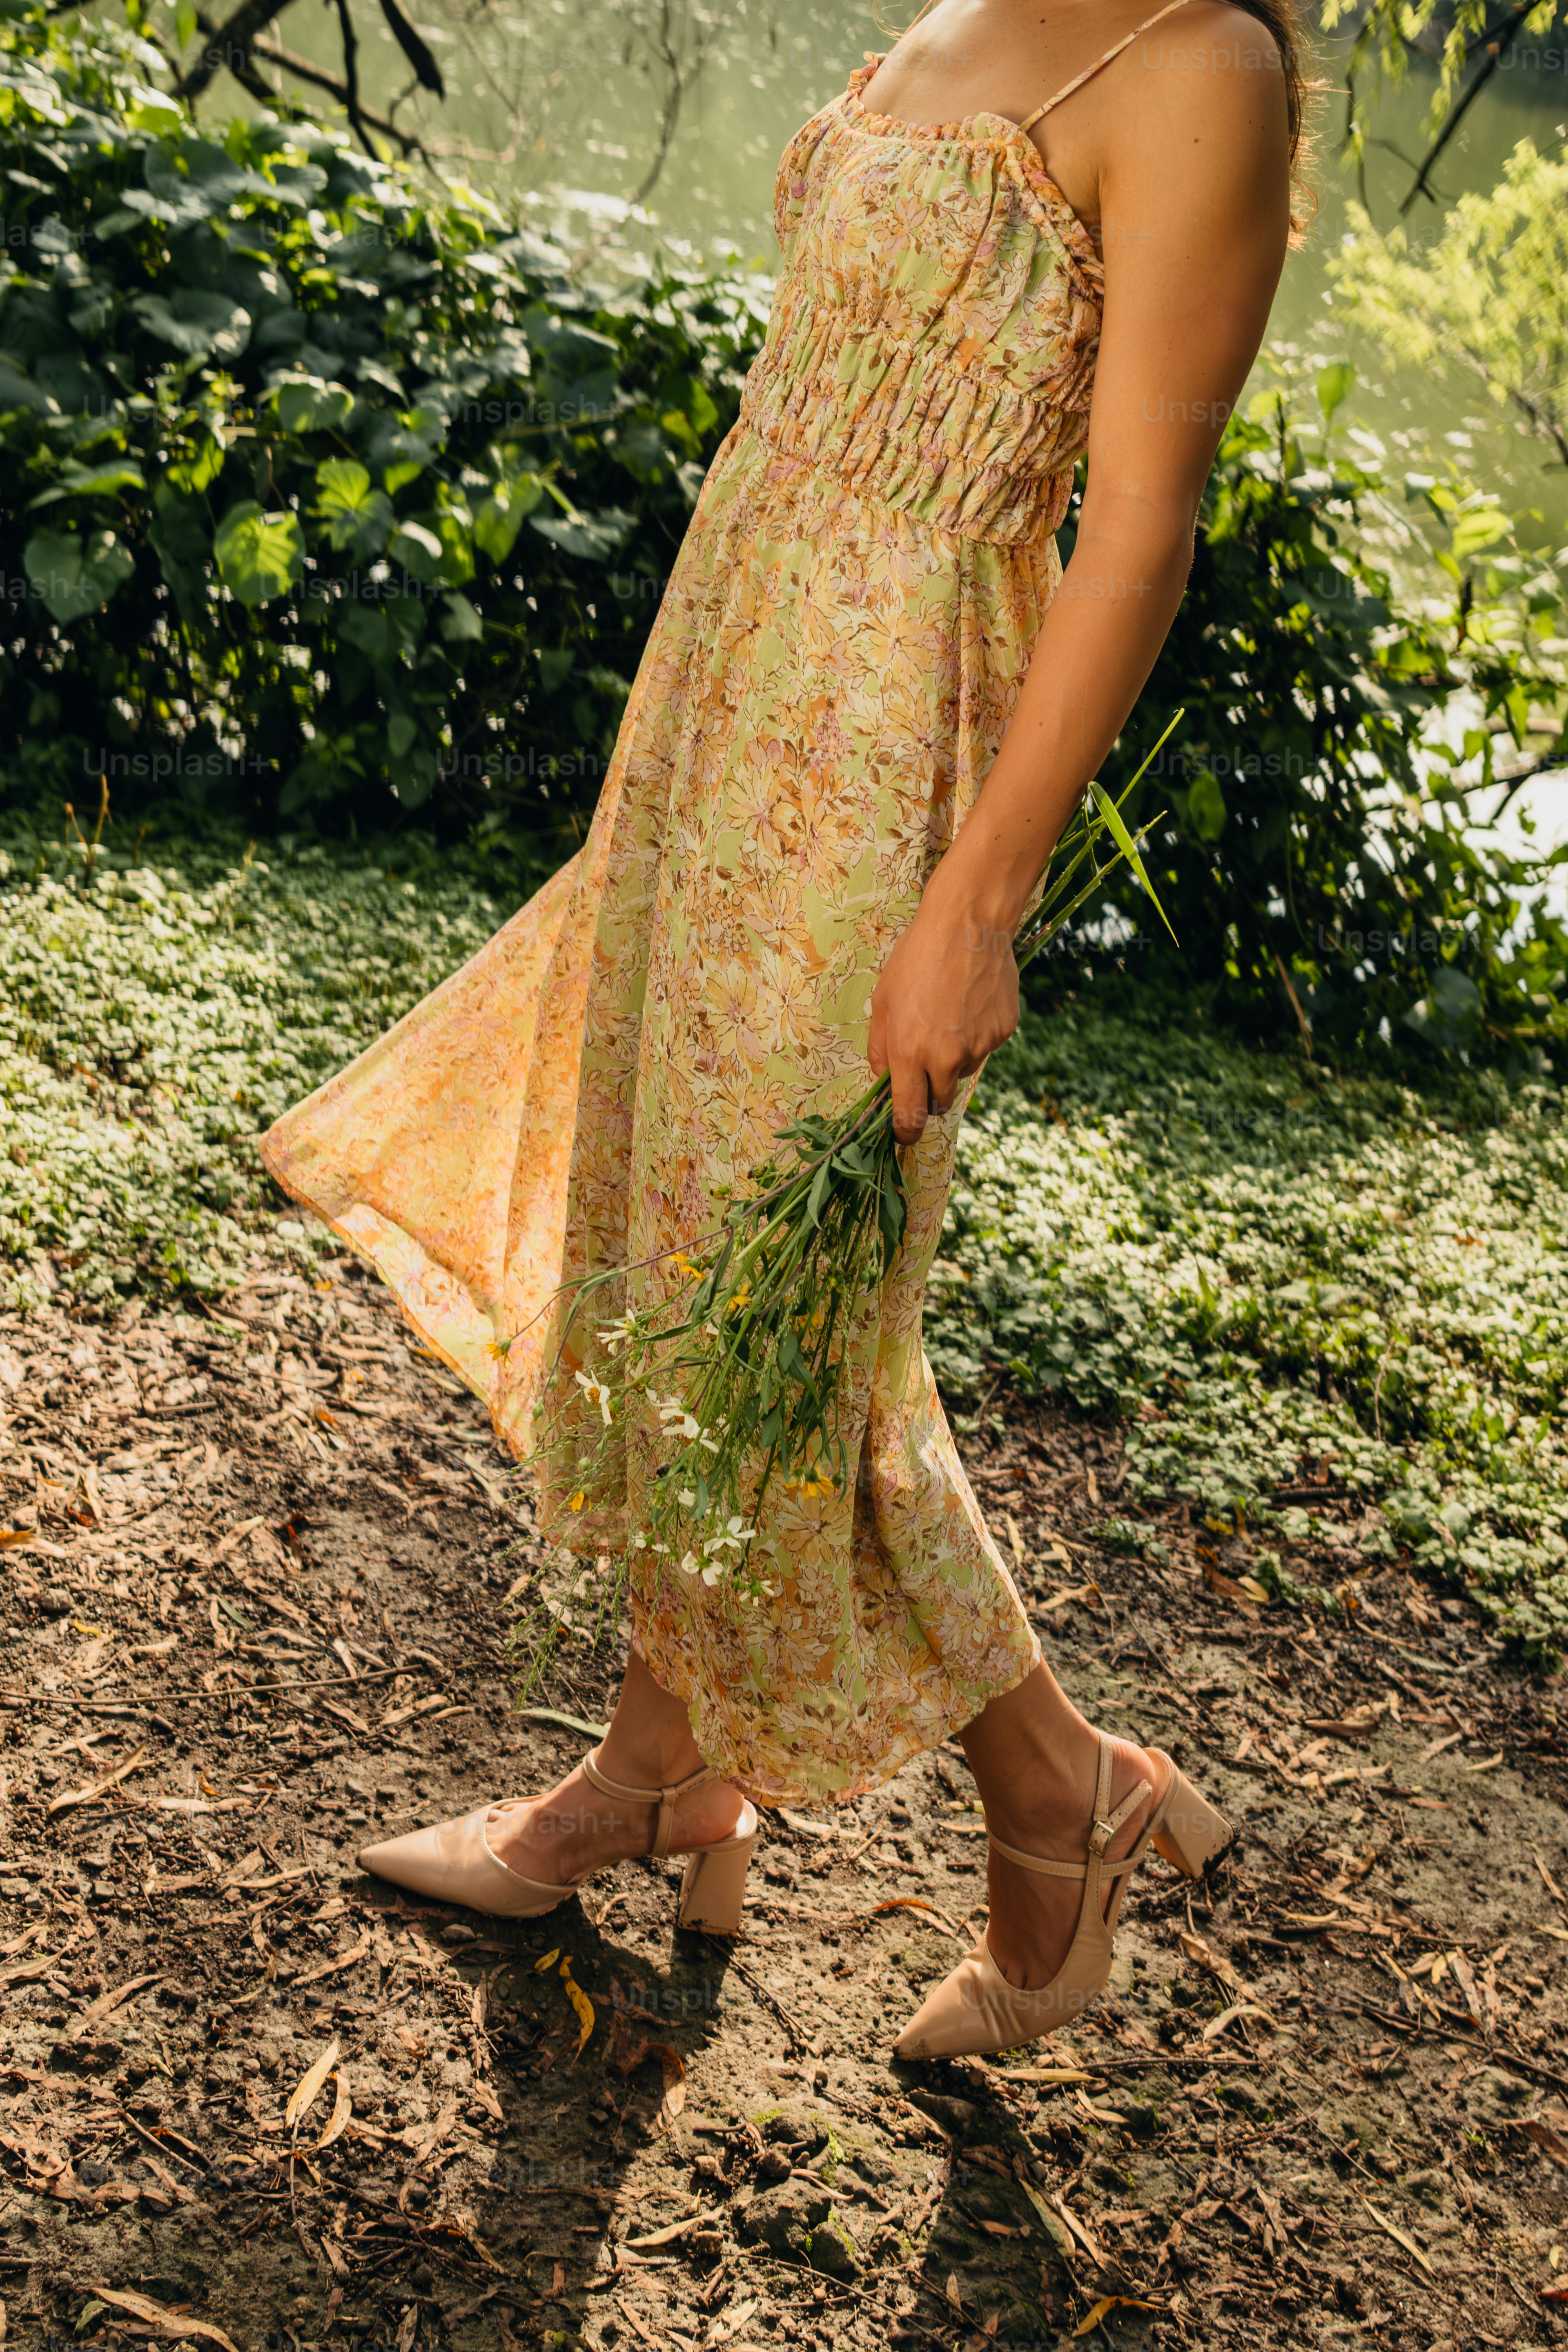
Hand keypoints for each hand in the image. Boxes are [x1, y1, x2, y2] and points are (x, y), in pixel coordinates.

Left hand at [868, 893, 1019, 1144]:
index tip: (903, 1136)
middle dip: (929, 1093)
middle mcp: (947, 1057)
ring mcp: (980, 1046)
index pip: (909, 1117)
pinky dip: (976, 1036)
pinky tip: (969, 1004)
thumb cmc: (917, 958)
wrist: (968, 925)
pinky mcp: (1003, 1032)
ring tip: (948, 1017)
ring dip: (953, 1060)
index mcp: (911, 1053)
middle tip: (924, 1063)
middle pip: (940, 1102)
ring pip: (964, 1073)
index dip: (904, 1133)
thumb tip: (883, 1082)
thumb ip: (880, 1050)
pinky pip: (985, 1048)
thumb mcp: (883, 1002)